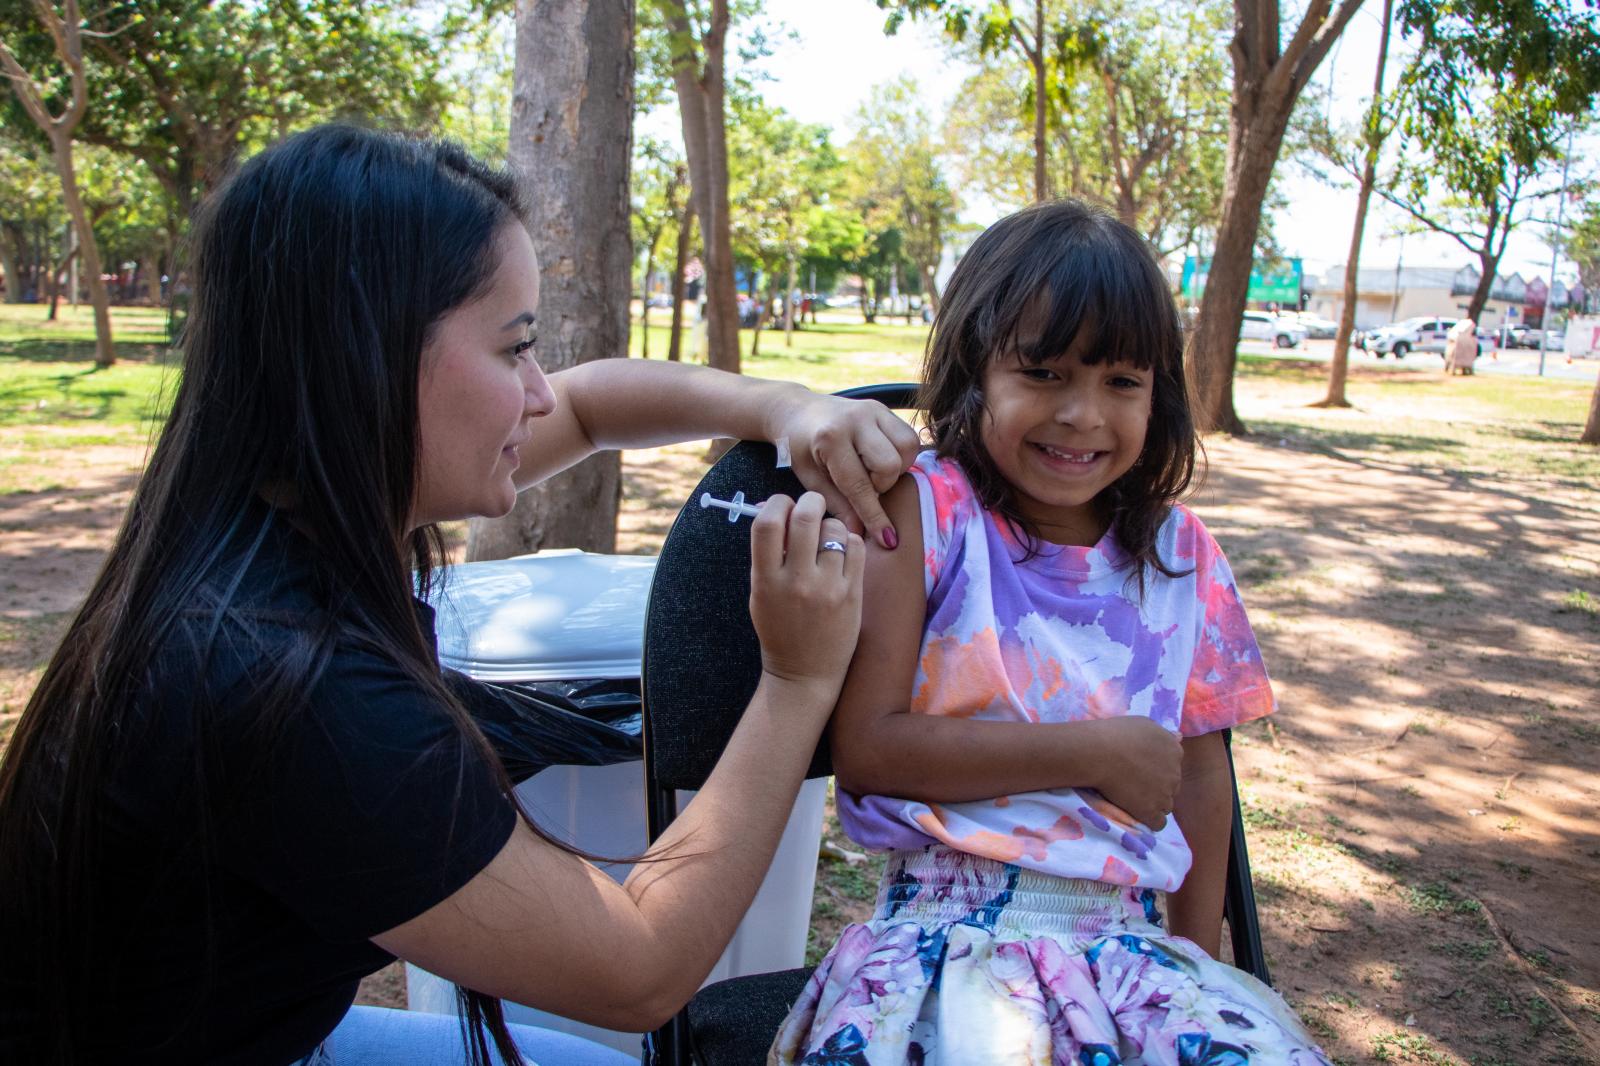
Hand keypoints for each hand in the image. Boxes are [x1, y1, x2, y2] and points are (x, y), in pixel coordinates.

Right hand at [748, 492, 864, 695]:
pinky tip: (841, 553)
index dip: (776, 504)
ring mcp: (828, 588)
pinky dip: (849, 541)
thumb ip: (767, 553)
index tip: (782, 507)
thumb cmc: (779, 628)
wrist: (805, 673)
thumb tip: (773, 506)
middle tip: (811, 506)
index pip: (768, 523)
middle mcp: (797, 582)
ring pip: (835, 529)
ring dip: (830, 526)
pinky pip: (857, 546)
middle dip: (809, 501)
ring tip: (825, 540)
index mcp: (766, 580)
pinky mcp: (853, 594)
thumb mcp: (760, 593)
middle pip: (806, 516)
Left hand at [767, 388, 919, 548]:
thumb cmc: (800, 448)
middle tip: (863, 486)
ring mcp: (874, 410)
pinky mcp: (884, 408)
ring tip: (872, 472)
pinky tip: (880, 460)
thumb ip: (837, 504)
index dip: (874, 515)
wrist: (798, 411)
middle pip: (890, 464)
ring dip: (895, 469)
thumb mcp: (810, 479)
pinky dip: (901, 456)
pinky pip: (909, 438)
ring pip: (907, 448)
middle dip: (882, 485)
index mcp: (831, 438)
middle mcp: (856, 419)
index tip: (887, 538)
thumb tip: (860, 533)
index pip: (859, 484)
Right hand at [1088, 717, 1184, 830]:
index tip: (1140, 769)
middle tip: (1134, 783)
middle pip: (1171, 786)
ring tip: (1132, 798)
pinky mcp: (1151, 811)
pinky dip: (1148, 820)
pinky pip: (1158, 823)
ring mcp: (1165, 793)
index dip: (1157, 769)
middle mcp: (1175, 773)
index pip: (1173, 766)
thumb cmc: (1116, 734)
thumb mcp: (1144, 725)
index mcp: (1174, 750)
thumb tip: (1179, 737)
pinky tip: (1135, 812)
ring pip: (1165, 805)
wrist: (1098, 752)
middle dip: (1157, 786)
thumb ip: (1164, 734)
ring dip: (1153, 804)